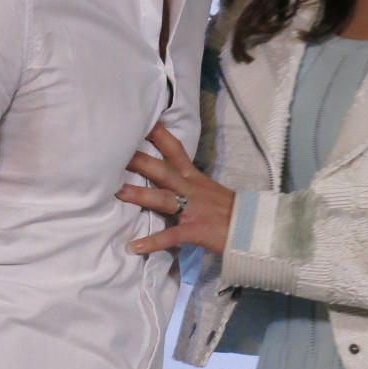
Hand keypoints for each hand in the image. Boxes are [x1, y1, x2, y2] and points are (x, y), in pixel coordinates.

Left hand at [118, 121, 234, 255]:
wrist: (253, 229)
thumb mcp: (209, 189)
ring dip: (139, 195)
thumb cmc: (230, 210)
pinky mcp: (195, 230)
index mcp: (194, 177)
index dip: (159, 135)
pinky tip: (133, 247)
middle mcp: (191, 189)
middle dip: (138, 161)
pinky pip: (170, 236)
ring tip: (117, 193)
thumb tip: (169, 178)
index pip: (175, 150)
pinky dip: (152, 243)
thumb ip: (189, 183)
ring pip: (162, 198)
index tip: (142, 121)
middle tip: (114, 153)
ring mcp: (192, 209)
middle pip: (162, 171)